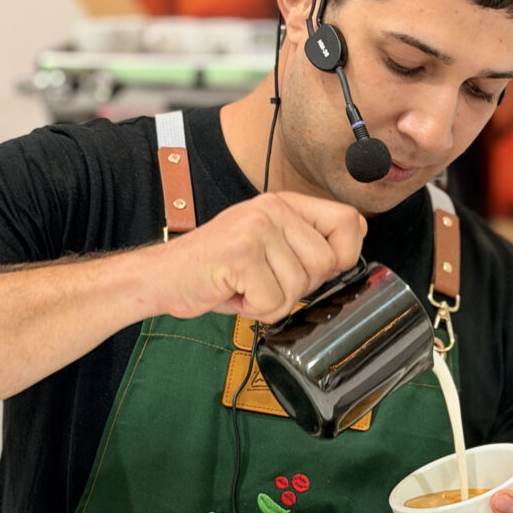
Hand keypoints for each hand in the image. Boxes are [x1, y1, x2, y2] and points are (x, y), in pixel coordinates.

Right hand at [146, 191, 366, 321]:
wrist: (162, 277)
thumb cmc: (219, 269)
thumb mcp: (269, 245)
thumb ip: (305, 244)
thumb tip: (348, 259)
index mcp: (285, 203)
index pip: (349, 221)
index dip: (345, 254)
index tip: (319, 270)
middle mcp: (273, 208)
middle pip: (327, 264)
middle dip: (299, 287)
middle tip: (265, 281)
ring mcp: (257, 228)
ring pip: (300, 287)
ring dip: (272, 301)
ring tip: (245, 286)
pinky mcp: (241, 253)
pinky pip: (274, 301)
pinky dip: (254, 309)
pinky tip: (233, 293)